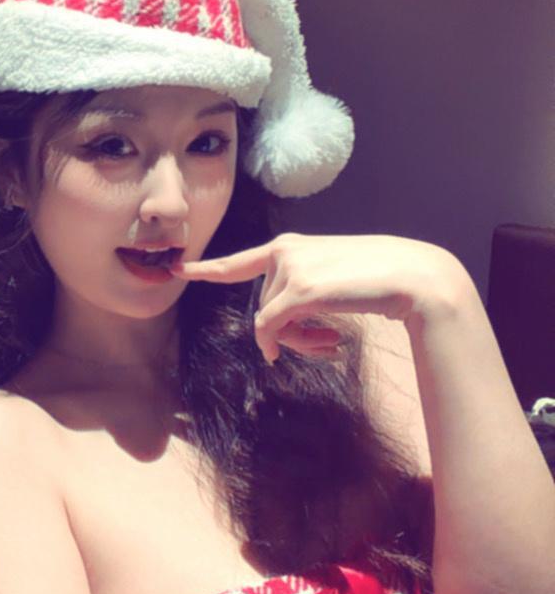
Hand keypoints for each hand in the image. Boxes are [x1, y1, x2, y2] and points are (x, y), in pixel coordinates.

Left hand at [177, 232, 470, 363]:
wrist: (413, 276)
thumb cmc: (378, 281)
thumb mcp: (332, 281)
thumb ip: (302, 295)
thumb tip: (276, 335)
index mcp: (292, 247)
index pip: (241, 261)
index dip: (208, 269)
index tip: (180, 269)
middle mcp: (285, 252)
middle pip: (264, 309)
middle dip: (290, 334)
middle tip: (327, 342)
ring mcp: (291, 269)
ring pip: (271, 323)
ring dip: (300, 342)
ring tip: (334, 341)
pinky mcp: (300, 290)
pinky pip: (272, 328)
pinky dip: (285, 345)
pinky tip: (328, 346)